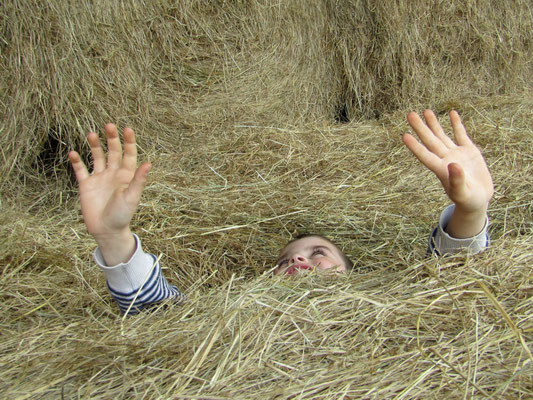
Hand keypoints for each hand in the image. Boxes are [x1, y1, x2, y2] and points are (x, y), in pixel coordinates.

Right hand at [69, 124, 150, 263]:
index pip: (129, 154)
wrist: (107, 230)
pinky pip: (81, 170)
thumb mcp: (132, 197)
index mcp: (126, 175)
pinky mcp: (86, 185)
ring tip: (92, 134)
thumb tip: (149, 163)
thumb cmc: (122, 215)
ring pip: (97, 157)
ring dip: (95, 146)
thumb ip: (138, 180)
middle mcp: (113, 174)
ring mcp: (99, 178)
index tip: (127, 129)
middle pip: (113, 152)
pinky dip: (77, 161)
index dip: (129, 142)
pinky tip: (73, 152)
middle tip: (109, 125)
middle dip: (111, 139)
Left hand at [403, 110, 492, 236]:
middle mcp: (445, 159)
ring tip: (426, 111)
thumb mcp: (463, 193)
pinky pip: (461, 135)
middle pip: (430, 141)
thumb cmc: (468, 200)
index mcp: (441, 170)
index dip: (415, 146)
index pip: (425, 155)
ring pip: (442, 136)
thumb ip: (457, 181)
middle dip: (420, 128)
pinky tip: (451, 113)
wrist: (478, 200)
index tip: (404, 136)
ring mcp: (456, 154)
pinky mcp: (469, 151)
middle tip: (410, 114)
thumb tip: (453, 165)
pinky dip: (456, 124)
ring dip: (434, 124)